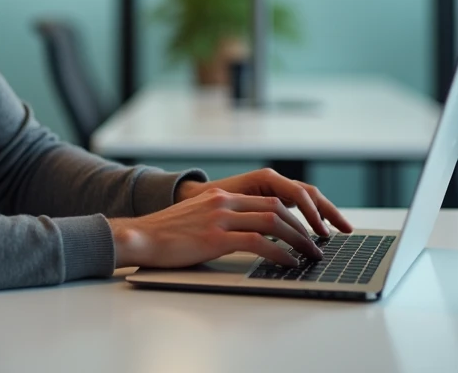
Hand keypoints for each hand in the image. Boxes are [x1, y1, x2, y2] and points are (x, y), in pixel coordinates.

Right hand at [109, 188, 324, 268]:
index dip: (293, 215)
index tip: (307, 229)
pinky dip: (279, 252)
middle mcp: (224, 201)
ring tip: (310, 254)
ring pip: (273, 221)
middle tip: (317, 243)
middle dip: (302, 226)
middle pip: (276, 207)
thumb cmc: (165, 235)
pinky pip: (258, 242)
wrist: (140, 237)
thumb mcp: (197, 218)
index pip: (268, 199)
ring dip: (298, 239)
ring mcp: (220, 218)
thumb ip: (221, 220)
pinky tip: (288, 262)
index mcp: (221, 196)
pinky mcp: (216, 237)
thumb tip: (247, 235)